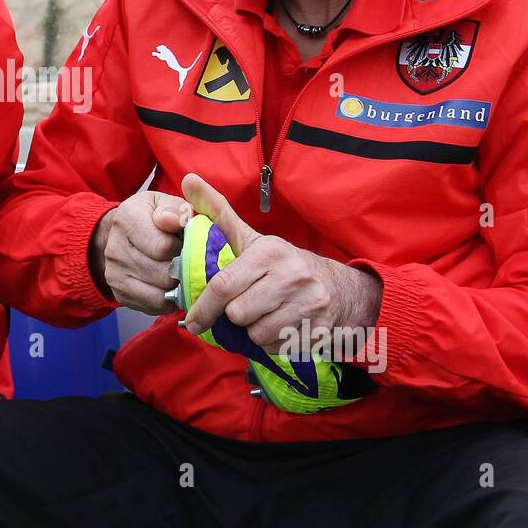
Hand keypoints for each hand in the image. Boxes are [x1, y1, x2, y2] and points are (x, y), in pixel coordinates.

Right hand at [90, 190, 193, 313]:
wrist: (122, 234)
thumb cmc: (151, 217)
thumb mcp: (165, 203)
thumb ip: (176, 209)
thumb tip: (175, 221)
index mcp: (126, 218)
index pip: (162, 247)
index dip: (183, 248)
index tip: (186, 243)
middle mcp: (114, 248)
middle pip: (162, 273)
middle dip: (182, 269)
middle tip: (187, 261)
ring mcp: (114, 274)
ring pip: (160, 293)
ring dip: (176, 286)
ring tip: (180, 273)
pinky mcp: (119, 294)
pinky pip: (154, 306)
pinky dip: (168, 299)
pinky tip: (170, 285)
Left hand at [178, 173, 381, 349]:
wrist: (339, 289)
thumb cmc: (281, 265)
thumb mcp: (251, 238)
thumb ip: (217, 212)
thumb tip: (188, 180)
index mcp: (269, 252)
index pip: (224, 285)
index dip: (203, 307)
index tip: (191, 320)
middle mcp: (291, 275)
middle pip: (238, 313)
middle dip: (235, 315)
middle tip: (244, 305)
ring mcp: (308, 303)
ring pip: (256, 334)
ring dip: (254, 330)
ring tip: (266, 313)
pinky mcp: (317, 329)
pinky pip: (275, 347)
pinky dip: (272, 342)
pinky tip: (281, 325)